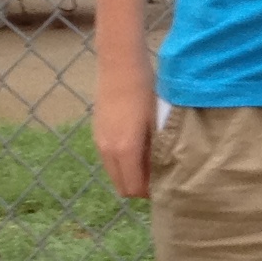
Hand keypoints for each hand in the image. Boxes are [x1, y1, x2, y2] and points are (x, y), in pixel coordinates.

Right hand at [96, 69, 157, 199]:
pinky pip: (108, 160)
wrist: (120, 67)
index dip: (149, 193)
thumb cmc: (146, 92)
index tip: (165, 186)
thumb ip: (157, 152)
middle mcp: (107, 150)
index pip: (133, 188)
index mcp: (125, 150)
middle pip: (121, 186)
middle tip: (159, 179)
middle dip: (139, 188)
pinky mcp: (96, 133)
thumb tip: (163, 173)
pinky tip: (136, 149)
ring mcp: (99, 142)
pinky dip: (121, 163)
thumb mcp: (158, 123)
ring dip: (129, 175)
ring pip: (113, 174)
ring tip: (149, 163)